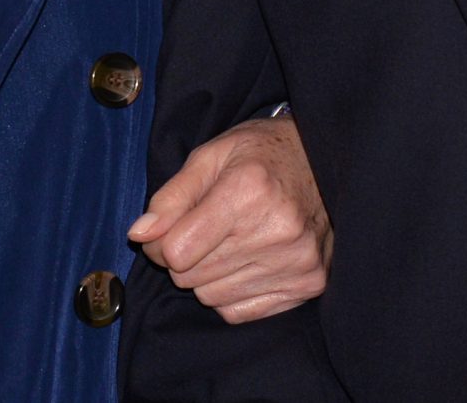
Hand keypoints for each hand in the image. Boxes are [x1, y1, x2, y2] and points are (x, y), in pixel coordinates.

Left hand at [129, 114, 331, 322]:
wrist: (327, 161)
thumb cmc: (261, 155)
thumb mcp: (210, 156)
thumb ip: (171, 197)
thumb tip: (139, 236)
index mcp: (248, 190)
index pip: (176, 250)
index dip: (161, 240)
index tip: (173, 225)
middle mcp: (276, 230)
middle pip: (190, 276)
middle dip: (184, 256)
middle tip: (205, 228)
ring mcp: (296, 262)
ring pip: (211, 296)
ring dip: (208, 274)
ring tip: (232, 241)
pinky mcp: (309, 284)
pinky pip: (238, 312)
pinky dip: (232, 292)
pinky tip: (249, 260)